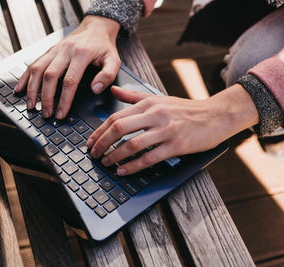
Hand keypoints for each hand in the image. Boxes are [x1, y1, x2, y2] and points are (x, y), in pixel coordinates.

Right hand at [14, 15, 120, 118]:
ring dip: (32, 89)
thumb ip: (107, 75)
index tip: (60, 113)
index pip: (70, 80)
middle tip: (45, 113)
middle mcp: (65, 50)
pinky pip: (33, 63)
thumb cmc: (104, 46)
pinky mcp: (48, 51)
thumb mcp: (114, 60)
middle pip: (50, 76)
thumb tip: (95, 89)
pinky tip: (20, 89)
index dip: (64, 99)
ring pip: (37, 69)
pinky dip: (25, 77)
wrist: (95, 27)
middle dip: (46, 97)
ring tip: (31, 105)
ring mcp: (54, 50)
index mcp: (81, 54)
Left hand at [87, 85, 258, 175]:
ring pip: (132, 143)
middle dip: (102, 143)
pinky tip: (123, 170)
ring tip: (106, 163)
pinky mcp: (177, 144)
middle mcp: (155, 114)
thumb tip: (113, 90)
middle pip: (119, 128)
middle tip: (93, 154)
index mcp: (148, 103)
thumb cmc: (185, 109)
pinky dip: (133, 165)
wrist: (216, 114)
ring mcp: (166, 130)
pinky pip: (150, 157)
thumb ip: (133, 96)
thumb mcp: (158, 98)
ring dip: (115, 155)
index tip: (90, 142)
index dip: (99, 131)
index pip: (116, 117)